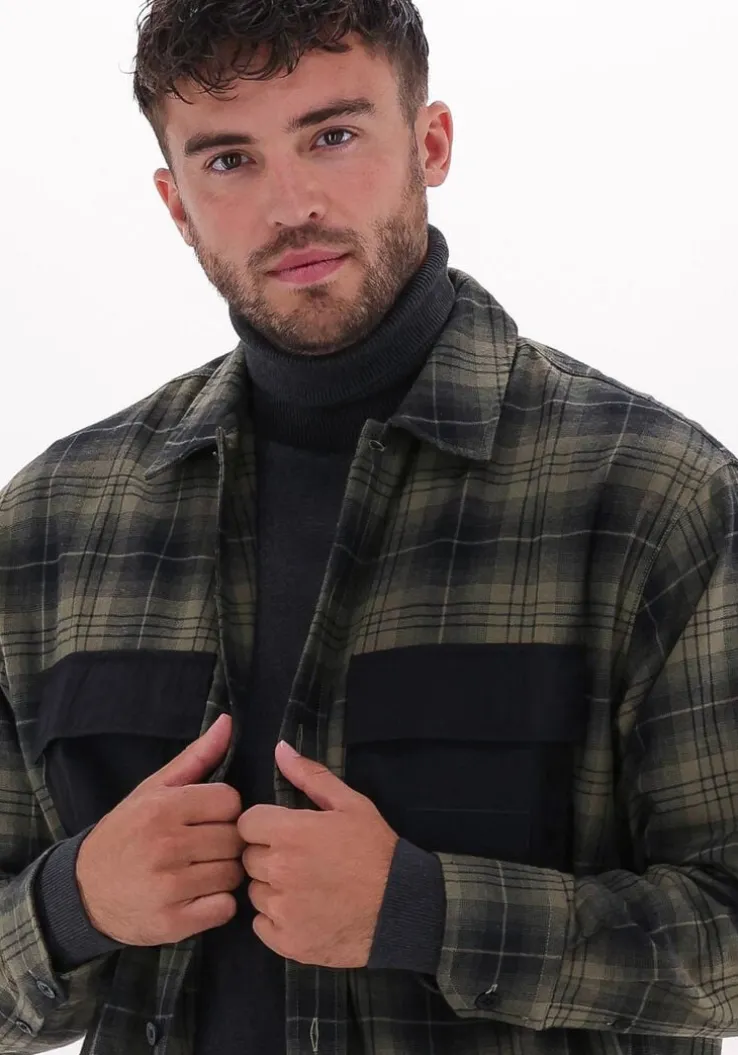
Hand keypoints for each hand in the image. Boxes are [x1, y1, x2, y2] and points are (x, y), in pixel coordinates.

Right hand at [75, 714, 245, 945]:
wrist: (82, 891)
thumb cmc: (126, 833)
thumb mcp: (153, 790)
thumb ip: (196, 757)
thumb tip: (228, 721)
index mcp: (163, 809)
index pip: (230, 802)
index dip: (223, 810)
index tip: (206, 819)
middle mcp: (166, 846)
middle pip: (235, 838)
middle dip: (225, 842)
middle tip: (204, 847)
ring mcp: (169, 887)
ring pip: (233, 873)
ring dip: (224, 873)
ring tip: (201, 871)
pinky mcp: (172, 923)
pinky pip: (225, 908)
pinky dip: (218, 904)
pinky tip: (199, 897)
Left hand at [238, 741, 399, 967]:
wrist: (402, 907)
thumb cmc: (376, 850)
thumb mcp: (351, 804)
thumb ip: (311, 776)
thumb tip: (280, 749)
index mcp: (289, 833)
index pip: (246, 824)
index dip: (264, 826)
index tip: (283, 832)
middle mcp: (278, 870)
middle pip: (248, 858)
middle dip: (269, 856)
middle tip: (300, 860)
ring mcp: (281, 909)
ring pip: (255, 892)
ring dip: (272, 888)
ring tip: (306, 887)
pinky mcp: (286, 942)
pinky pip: (261, 925)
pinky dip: (277, 920)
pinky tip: (304, 912)